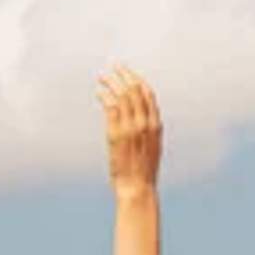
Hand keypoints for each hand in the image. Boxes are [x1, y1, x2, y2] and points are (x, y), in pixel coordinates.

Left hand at [99, 67, 163, 196]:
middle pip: (134, 91)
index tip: (128, 72)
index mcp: (155, 125)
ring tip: (102, 77)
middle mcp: (144, 123)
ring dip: (111, 83)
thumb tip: (142, 119)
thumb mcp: (152, 147)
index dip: (137, 80)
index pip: (148, 94)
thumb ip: (148, 130)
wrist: (137, 187)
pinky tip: (98, 93)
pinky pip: (110, 108)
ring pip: (121, 96)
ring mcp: (130, 128)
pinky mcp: (116, 134)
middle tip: (114, 67)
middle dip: (124, 76)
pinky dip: (105, 97)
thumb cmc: (143, 171)